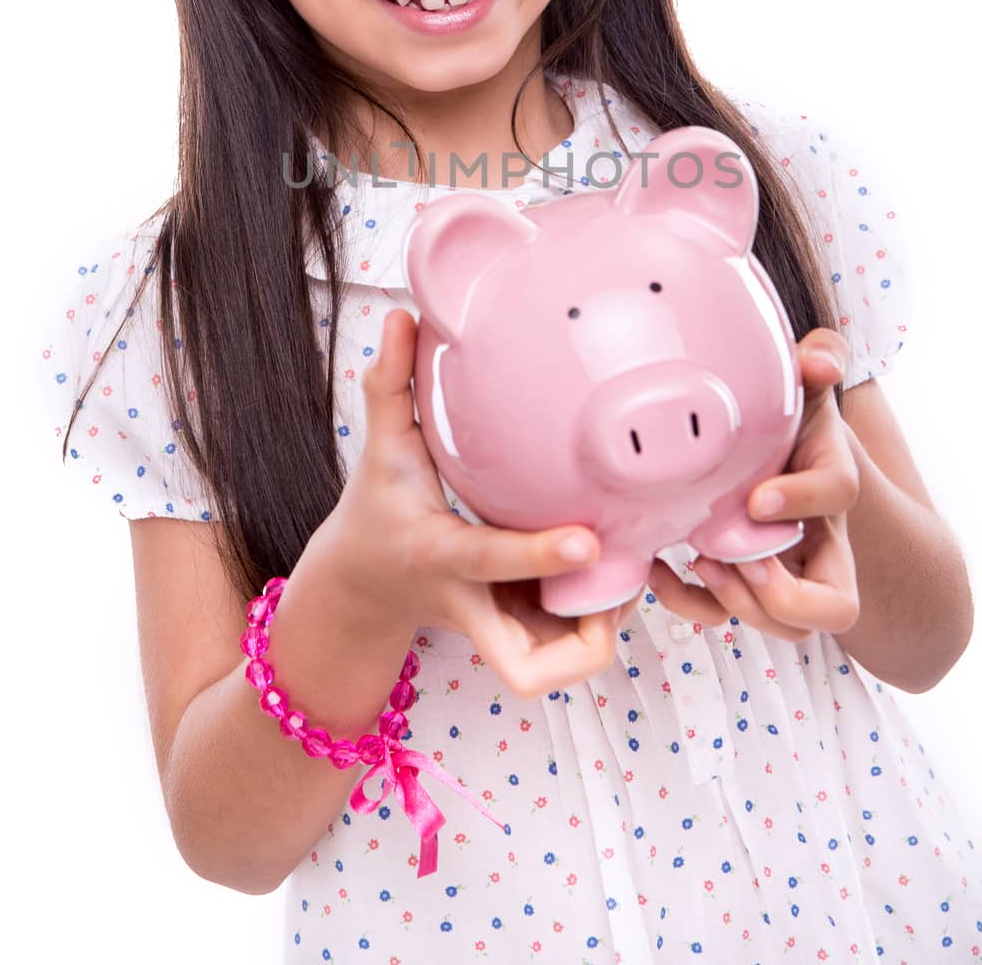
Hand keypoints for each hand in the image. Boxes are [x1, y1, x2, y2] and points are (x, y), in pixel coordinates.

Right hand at [323, 307, 632, 699]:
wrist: (360, 586)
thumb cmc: (376, 509)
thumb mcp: (379, 446)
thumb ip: (391, 381)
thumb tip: (402, 315)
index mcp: (439, 554)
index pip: (490, 560)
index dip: (540, 553)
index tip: (591, 538)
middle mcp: (469, 604)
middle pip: (526, 664)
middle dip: (581, 641)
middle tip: (620, 583)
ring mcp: (493, 630)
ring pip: (553, 666)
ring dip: (596, 632)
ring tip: (621, 570)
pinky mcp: (512, 636)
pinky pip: (561, 650)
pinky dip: (591, 624)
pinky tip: (603, 574)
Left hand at [647, 329, 861, 643]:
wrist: (782, 452)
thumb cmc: (791, 416)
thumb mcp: (806, 383)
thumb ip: (818, 358)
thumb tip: (818, 358)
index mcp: (831, 477)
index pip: (841, 494)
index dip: (802, 500)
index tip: (757, 498)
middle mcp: (819, 537)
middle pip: (836, 605)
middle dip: (787, 597)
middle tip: (739, 561)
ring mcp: (786, 570)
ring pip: (788, 627)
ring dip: (740, 605)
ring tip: (700, 560)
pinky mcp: (745, 583)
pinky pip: (728, 619)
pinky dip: (691, 605)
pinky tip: (658, 569)